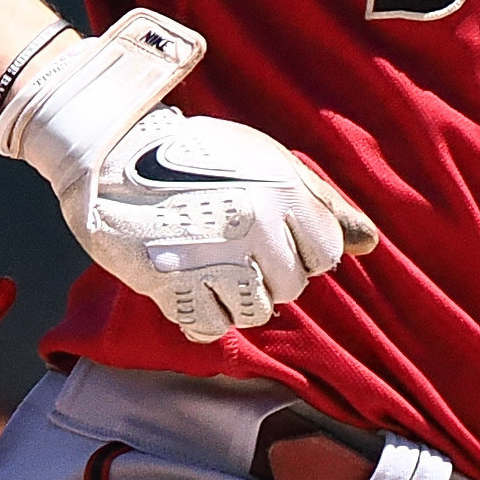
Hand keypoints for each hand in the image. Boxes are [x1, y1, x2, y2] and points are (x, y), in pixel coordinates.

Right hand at [0, 12, 377, 341]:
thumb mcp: (266, 161)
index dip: (300, 248)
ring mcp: (213, 258)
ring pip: (254, 312)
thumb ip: (322, 203)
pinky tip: (190, 284)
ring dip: (236, 297)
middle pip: (291, 287)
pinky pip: (210, 327)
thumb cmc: (195, 155)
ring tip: (211, 266)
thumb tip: (370, 245)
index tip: (270, 233)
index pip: (325, 254)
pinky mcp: (173, 284)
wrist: (109, 152)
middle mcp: (254, 226)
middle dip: (268, 274)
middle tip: (233, 246)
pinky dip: (202, 314)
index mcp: (283, 190)